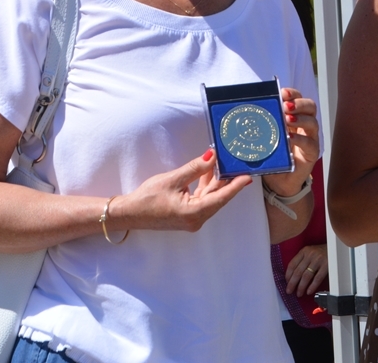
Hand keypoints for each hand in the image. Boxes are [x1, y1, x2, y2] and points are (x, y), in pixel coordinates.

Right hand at [112, 150, 251, 232]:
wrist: (129, 213)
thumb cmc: (147, 199)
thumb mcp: (173, 179)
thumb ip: (195, 168)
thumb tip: (212, 157)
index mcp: (194, 213)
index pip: (221, 198)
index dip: (236, 186)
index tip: (248, 177)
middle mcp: (196, 219)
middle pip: (217, 198)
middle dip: (226, 180)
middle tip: (236, 164)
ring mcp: (192, 219)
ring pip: (209, 198)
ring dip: (214, 182)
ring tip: (221, 163)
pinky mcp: (187, 215)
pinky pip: (201, 200)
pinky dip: (205, 187)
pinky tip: (207, 172)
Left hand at [265, 88, 319, 197]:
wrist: (279, 181)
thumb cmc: (272, 155)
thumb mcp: (265, 136)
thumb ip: (261, 124)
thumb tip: (240, 110)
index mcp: (294, 116)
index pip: (298, 98)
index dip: (292, 93)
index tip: (282, 92)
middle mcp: (304, 125)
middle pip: (310, 106)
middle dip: (299, 103)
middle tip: (286, 106)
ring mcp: (310, 138)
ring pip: (312, 122)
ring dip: (300, 118)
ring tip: (287, 119)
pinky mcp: (312, 153)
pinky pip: (310, 143)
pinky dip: (300, 139)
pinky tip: (290, 138)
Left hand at [285, 243, 327, 296]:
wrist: (337, 248)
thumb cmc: (322, 252)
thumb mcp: (310, 252)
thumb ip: (302, 261)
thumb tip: (292, 276)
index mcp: (304, 251)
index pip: (292, 264)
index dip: (288, 275)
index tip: (286, 283)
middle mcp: (310, 254)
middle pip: (298, 271)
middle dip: (292, 283)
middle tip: (289, 291)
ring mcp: (318, 259)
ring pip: (306, 276)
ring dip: (301, 286)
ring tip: (299, 293)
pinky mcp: (326, 265)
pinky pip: (317, 278)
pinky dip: (312, 286)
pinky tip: (309, 291)